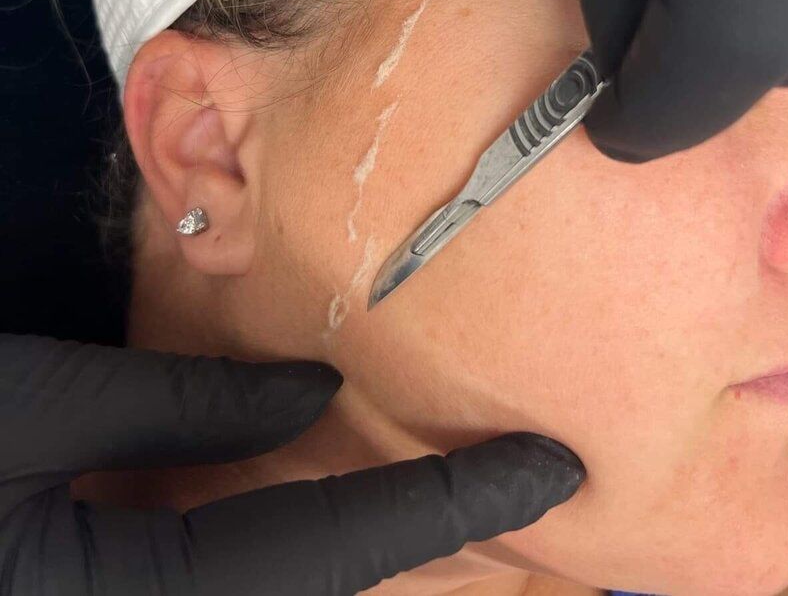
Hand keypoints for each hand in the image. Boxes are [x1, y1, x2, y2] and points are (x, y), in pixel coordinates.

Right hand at [0, 333, 583, 594]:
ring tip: (444, 496)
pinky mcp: (91, 587)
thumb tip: (310, 398)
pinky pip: (208, 586)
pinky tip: (303, 501)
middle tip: (512, 492)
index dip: (445, 510)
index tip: (548, 474)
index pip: (320, 558)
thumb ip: (179, 410)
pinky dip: (274, 556)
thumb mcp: (29, 399)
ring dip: (345, 555)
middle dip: (412, 552)